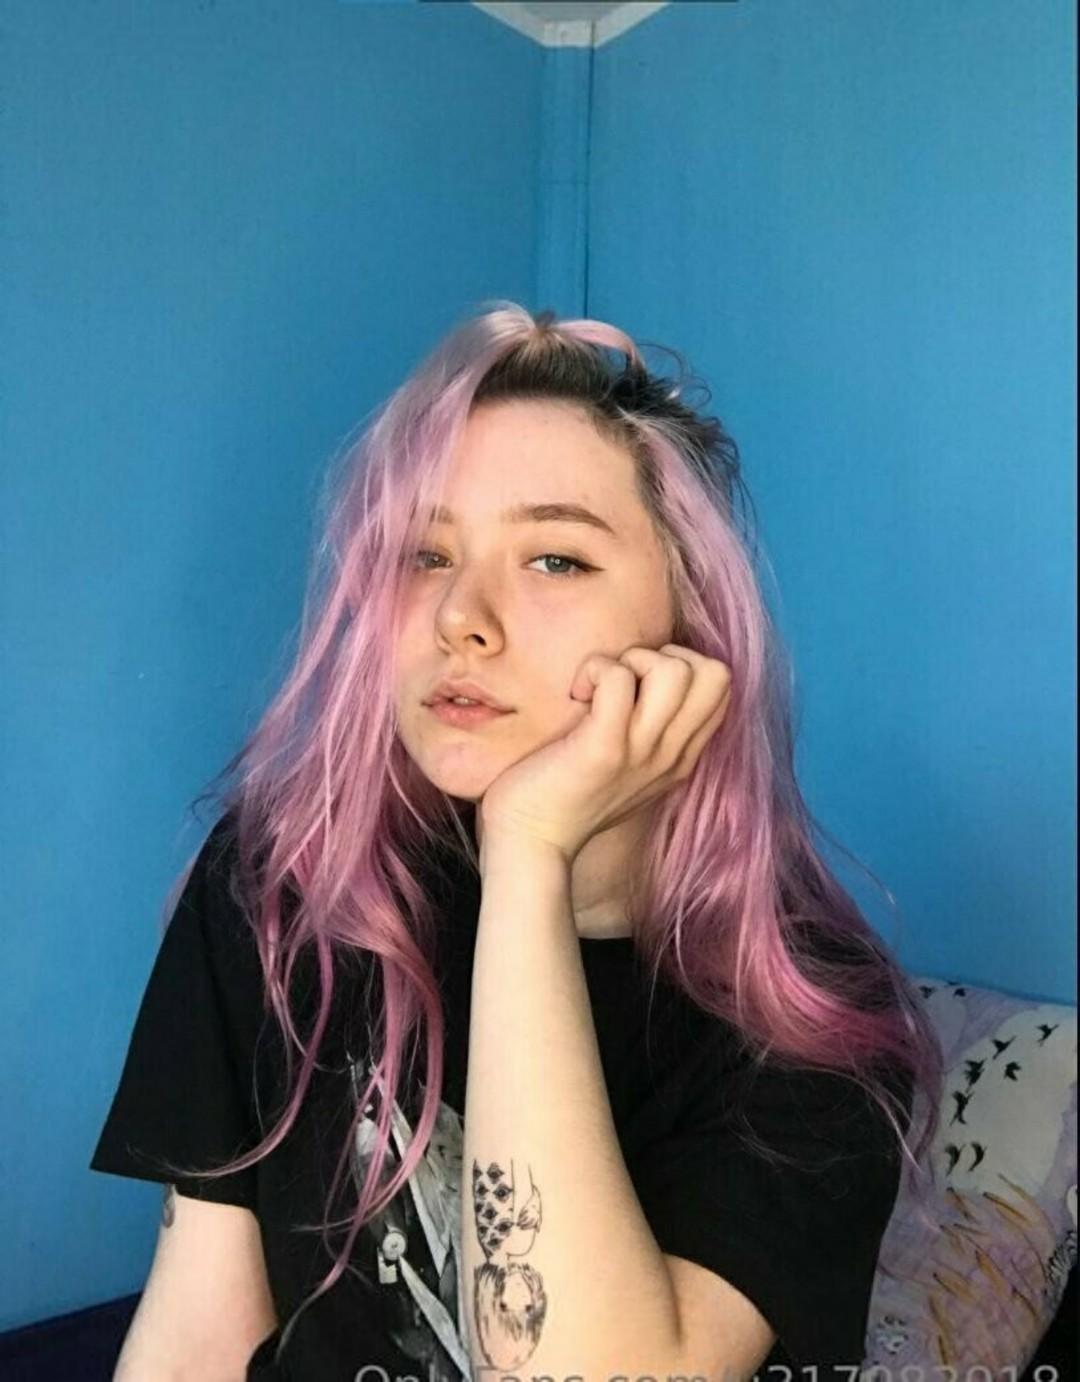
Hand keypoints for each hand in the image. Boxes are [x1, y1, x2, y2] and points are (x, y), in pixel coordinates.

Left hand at [478, 643, 731, 867]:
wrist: (531, 844)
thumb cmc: (566, 795)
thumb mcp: (628, 769)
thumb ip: (649, 733)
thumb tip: (642, 681)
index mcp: (680, 758)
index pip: (720, 688)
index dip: (682, 665)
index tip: (637, 686)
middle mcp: (671, 755)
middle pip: (715, 673)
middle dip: (666, 656)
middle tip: (623, 683)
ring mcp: (641, 752)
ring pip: (675, 670)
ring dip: (631, 661)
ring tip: (598, 689)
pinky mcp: (604, 749)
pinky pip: (618, 678)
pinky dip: (595, 670)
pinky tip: (576, 695)